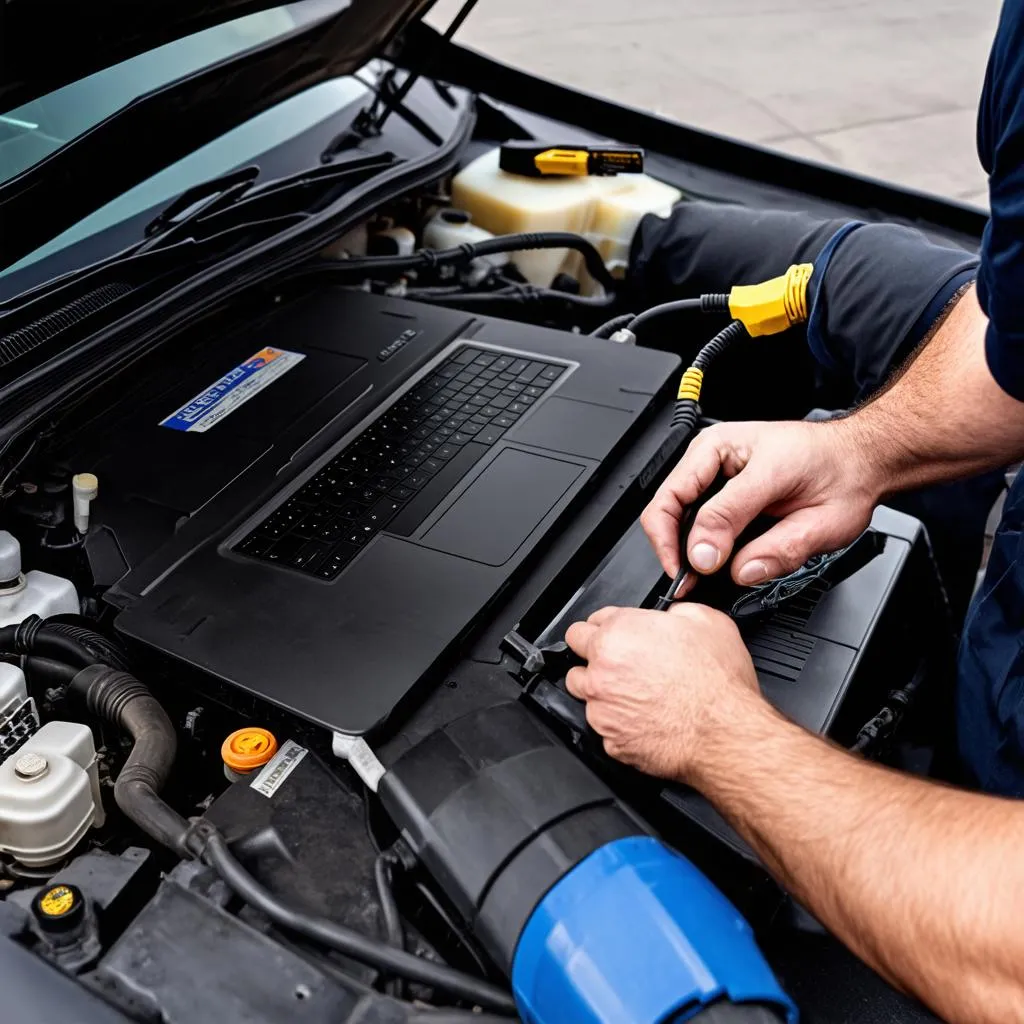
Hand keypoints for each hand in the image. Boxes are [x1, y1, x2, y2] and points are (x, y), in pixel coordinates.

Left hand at [564, 603, 763, 782]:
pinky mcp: (610, 740)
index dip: (609, 626)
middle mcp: (602, 669)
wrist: (726, 733)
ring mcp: (602, 707)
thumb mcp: (705, 620)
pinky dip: (618, 722)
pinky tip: (643, 718)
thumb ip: (673, 612)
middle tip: (619, 660)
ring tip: (631, 691)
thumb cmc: (718, 682)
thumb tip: (668, 617)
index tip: (619, 634)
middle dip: (593, 652)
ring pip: (582, 690)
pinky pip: (603, 726)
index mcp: (619, 634)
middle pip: (574, 652)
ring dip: (600, 688)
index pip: (591, 621)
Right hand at [640, 419, 880, 590]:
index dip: (681, 544)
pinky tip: (713, 556)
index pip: (678, 500)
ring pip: (673, 511)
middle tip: (689, 581)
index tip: (696, 573)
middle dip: (674, 548)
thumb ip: (776, 546)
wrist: (857, 460)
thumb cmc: (841, 474)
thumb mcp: (817, 517)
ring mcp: (710, 466)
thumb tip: (734, 569)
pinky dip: (698, 540)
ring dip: (685, 545)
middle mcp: (712, 453)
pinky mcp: (715, 482)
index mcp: (727, 448)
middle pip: (665, 505)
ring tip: (702, 572)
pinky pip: (691, 513)